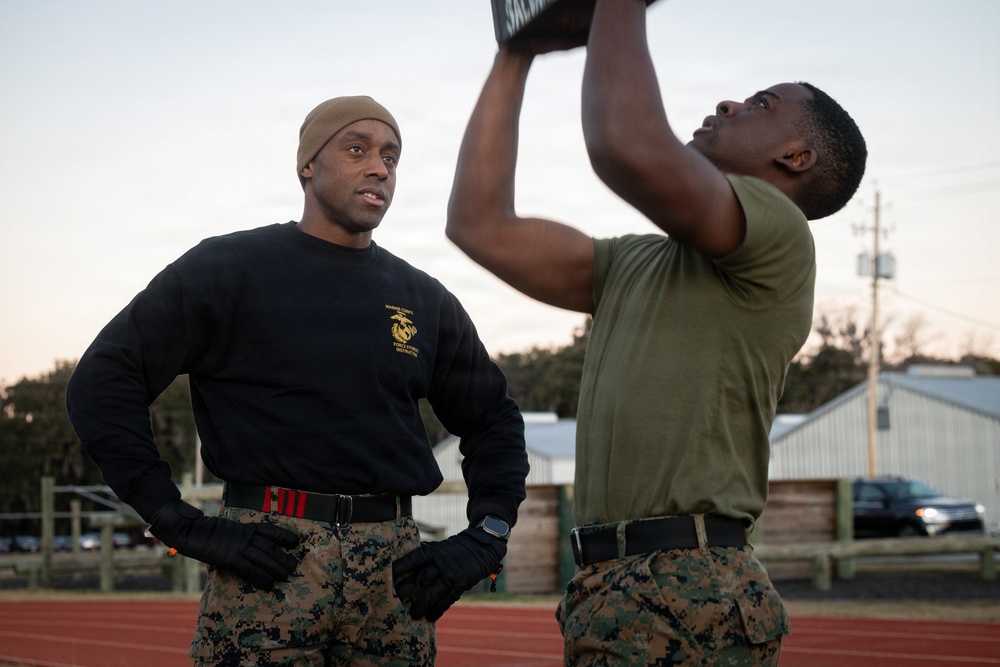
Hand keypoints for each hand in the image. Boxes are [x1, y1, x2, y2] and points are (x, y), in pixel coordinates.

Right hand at [148, 499, 299, 589]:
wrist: (188, 529)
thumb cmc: (201, 529)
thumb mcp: (222, 529)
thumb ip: (234, 536)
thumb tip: (243, 543)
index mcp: (243, 527)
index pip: (268, 530)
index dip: (283, 536)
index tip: (296, 541)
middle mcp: (245, 536)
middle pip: (270, 546)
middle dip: (283, 557)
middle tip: (294, 566)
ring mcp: (238, 546)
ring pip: (263, 558)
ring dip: (276, 568)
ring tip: (286, 576)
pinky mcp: (230, 558)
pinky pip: (249, 570)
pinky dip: (260, 578)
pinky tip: (269, 585)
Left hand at [392, 528, 505, 620]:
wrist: (480, 548)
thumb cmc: (452, 550)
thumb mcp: (438, 548)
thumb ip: (423, 558)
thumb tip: (399, 569)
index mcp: (432, 551)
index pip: (414, 559)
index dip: (400, 567)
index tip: (387, 575)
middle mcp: (441, 563)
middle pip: (421, 578)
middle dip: (406, 590)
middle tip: (393, 600)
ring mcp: (452, 574)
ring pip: (434, 593)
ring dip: (422, 605)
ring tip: (413, 614)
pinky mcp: (461, 584)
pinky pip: (448, 599)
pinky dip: (438, 610)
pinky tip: (430, 617)